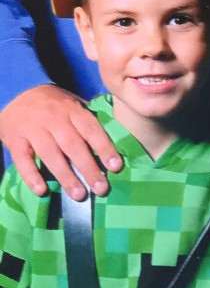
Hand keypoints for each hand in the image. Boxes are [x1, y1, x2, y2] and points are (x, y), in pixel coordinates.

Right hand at [0, 84, 121, 199]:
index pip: (92, 129)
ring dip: (66, 176)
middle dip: (89, 168)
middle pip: (73, 145)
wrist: (18, 92)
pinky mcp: (16, 140)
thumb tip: (110, 136)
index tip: (116, 167)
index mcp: (72, 110)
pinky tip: (42, 191)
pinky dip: (32, 176)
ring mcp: (34, 130)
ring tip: (79, 194)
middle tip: (101, 188)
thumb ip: (87, 118)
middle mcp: (55, 119)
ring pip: (51, 155)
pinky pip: (23, 160)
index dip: (104, 148)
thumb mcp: (73, 102)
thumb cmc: (53, 102)